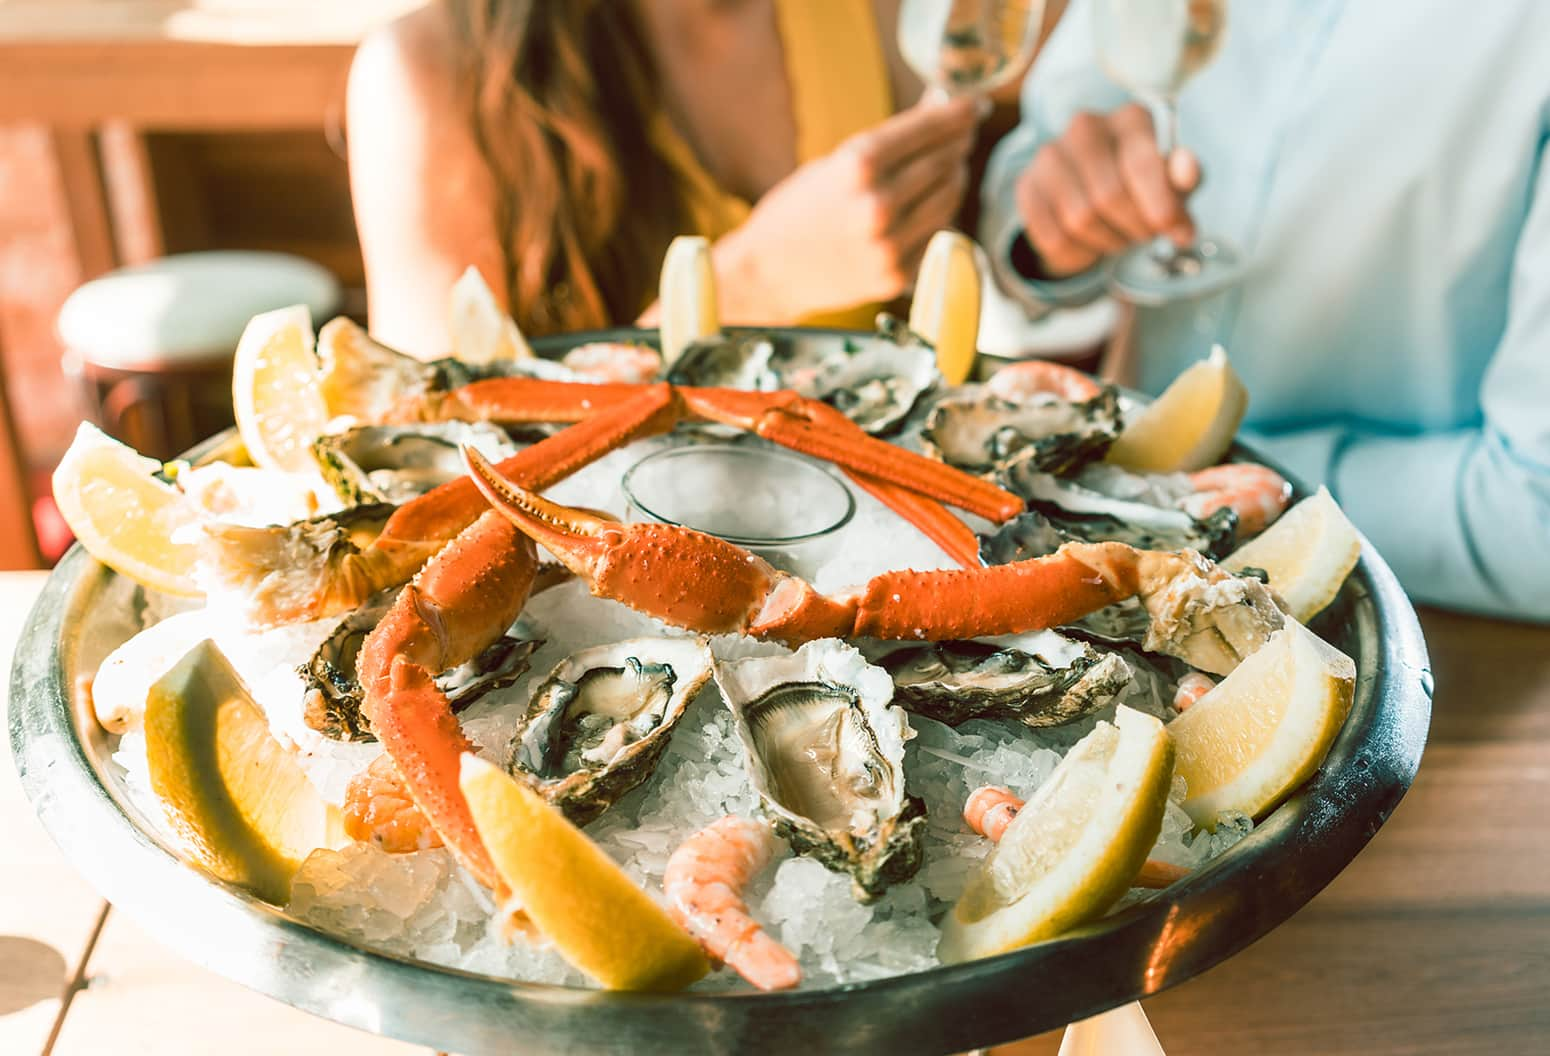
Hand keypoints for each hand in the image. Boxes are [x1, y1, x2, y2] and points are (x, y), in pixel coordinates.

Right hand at [714, 97, 978, 320]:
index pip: (926, 129)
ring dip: (954, 178)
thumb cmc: (797, 211)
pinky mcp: (895, 275)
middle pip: (943, 162)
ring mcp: (889, 243)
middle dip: (958, 144)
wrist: (767, 271)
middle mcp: (877, 204)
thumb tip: (936, 112)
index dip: (956, 114)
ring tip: (951, 168)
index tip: (972, 105)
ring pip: (948, 199)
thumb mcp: (834, 164)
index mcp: (857, 165)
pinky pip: (935, 234)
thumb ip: (887, 145)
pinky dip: (938, 216)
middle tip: (964, 134)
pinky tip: (932, 205)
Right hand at [1014, 103, 1200, 277]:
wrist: (1093, 195)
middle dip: (1135, 227)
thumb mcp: (1174, 183)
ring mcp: (1050, 155)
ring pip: (1079, 219)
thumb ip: (1185, 176)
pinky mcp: (1027, 186)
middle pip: (1108, 196)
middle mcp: (1086, 127)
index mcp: (1130, 119)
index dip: (1163, 207)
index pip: (1142, 164)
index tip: (1181, 234)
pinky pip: (1054, 237)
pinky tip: (1090, 242)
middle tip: (1146, 234)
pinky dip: (1079, 253)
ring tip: (1119, 235)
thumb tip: (1187, 169)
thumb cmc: (1142, 186)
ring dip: (1108, 241)